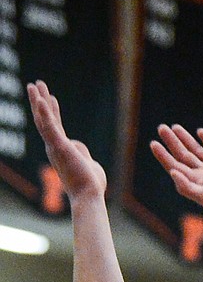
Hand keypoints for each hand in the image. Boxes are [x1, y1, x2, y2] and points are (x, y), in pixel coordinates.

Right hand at [27, 81, 105, 200]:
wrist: (89, 196)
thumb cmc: (89, 184)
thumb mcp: (88, 163)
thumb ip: (82, 152)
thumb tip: (78, 146)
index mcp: (61, 150)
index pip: (54, 126)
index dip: (52, 111)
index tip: (50, 97)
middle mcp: (54, 147)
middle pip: (44, 119)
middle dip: (40, 101)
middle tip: (34, 84)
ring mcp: (55, 147)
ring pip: (44, 120)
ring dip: (38, 101)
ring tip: (34, 85)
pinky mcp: (60, 147)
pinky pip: (50, 127)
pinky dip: (45, 113)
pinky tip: (41, 100)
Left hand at [150, 124, 202, 217]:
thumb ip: (186, 186)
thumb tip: (172, 171)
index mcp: (195, 181)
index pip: (174, 165)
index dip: (163, 155)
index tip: (153, 143)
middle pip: (183, 154)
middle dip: (172, 141)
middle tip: (161, 128)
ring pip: (197, 150)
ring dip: (186, 139)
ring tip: (175, 127)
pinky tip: (200, 132)